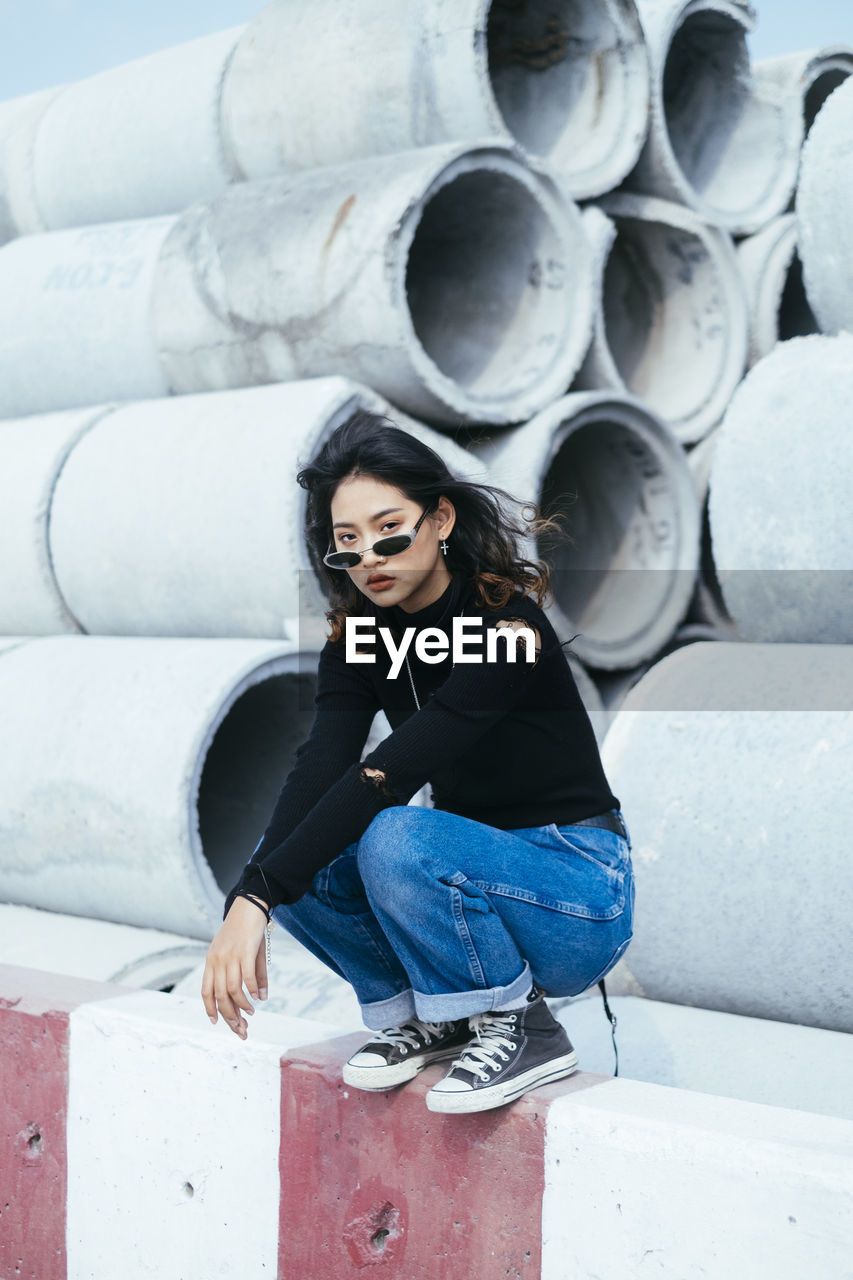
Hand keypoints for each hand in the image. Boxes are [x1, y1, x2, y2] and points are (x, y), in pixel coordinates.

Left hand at [202, 896, 269, 1039]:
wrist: (249, 905)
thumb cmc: (245, 931)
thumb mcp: (243, 954)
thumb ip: (252, 977)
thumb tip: (262, 998)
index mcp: (212, 961)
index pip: (206, 991)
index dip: (210, 1009)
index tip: (217, 1023)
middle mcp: (217, 960)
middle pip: (219, 996)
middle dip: (229, 1016)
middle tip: (240, 1030)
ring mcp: (230, 956)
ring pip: (231, 990)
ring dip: (240, 1006)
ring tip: (250, 1014)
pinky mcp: (244, 951)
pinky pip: (246, 977)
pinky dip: (250, 990)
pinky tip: (257, 998)